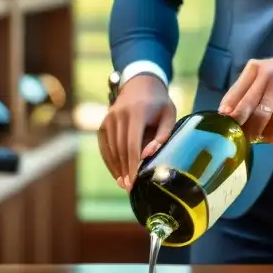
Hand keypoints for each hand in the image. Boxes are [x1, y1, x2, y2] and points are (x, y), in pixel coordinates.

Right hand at [97, 74, 176, 190]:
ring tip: (125, 184)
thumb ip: (163, 134)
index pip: (132, 144)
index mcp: (137, 112)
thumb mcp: (169, 114)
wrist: (140, 84)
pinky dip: (110, 161)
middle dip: (125, 170)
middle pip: (120, 149)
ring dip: (117, 168)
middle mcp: (119, 115)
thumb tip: (148, 155)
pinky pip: (105, 146)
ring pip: (111, 149)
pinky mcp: (103, 123)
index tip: (135, 182)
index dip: (133, 165)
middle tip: (131, 188)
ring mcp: (109, 118)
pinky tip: (117, 173)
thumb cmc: (159, 103)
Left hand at [219, 49, 272, 142]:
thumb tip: (225, 112)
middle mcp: (271, 76)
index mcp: (256, 69)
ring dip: (267, 132)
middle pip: (255, 110)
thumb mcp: (262, 73)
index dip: (232, 113)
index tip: (228, 126)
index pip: (239, 94)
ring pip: (272, 119)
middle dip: (249, 128)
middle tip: (246, 138)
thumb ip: (245, 89)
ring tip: (263, 137)